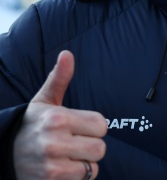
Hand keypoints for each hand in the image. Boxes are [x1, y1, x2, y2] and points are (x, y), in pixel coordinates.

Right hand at [13, 51, 106, 178]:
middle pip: (100, 147)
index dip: (94, 127)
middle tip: (74, 143)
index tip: (80, 127)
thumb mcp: (43, 101)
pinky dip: (76, 175)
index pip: (101, 125)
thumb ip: (60, 78)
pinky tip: (63, 167)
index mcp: (57, 118)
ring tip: (68, 155)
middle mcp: (54, 141)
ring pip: (93, 166)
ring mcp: (52, 164)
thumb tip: (67, 54)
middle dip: (90, 146)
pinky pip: (82, 178)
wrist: (4, 153)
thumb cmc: (31, 125)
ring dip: (84, 162)